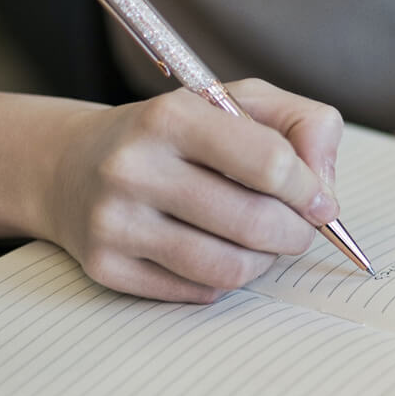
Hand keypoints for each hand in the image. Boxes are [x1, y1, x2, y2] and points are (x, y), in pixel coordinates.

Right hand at [42, 79, 343, 301]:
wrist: (70, 165)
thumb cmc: (176, 135)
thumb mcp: (238, 103)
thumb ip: (302, 125)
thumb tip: (324, 189)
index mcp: (171, 116)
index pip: (270, 163)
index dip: (309, 190)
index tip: (320, 201)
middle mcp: (134, 168)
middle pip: (255, 222)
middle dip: (296, 233)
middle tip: (299, 230)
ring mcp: (114, 222)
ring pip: (228, 268)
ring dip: (264, 262)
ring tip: (263, 244)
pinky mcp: (105, 267)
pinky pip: (196, 292)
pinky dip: (223, 280)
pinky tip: (215, 253)